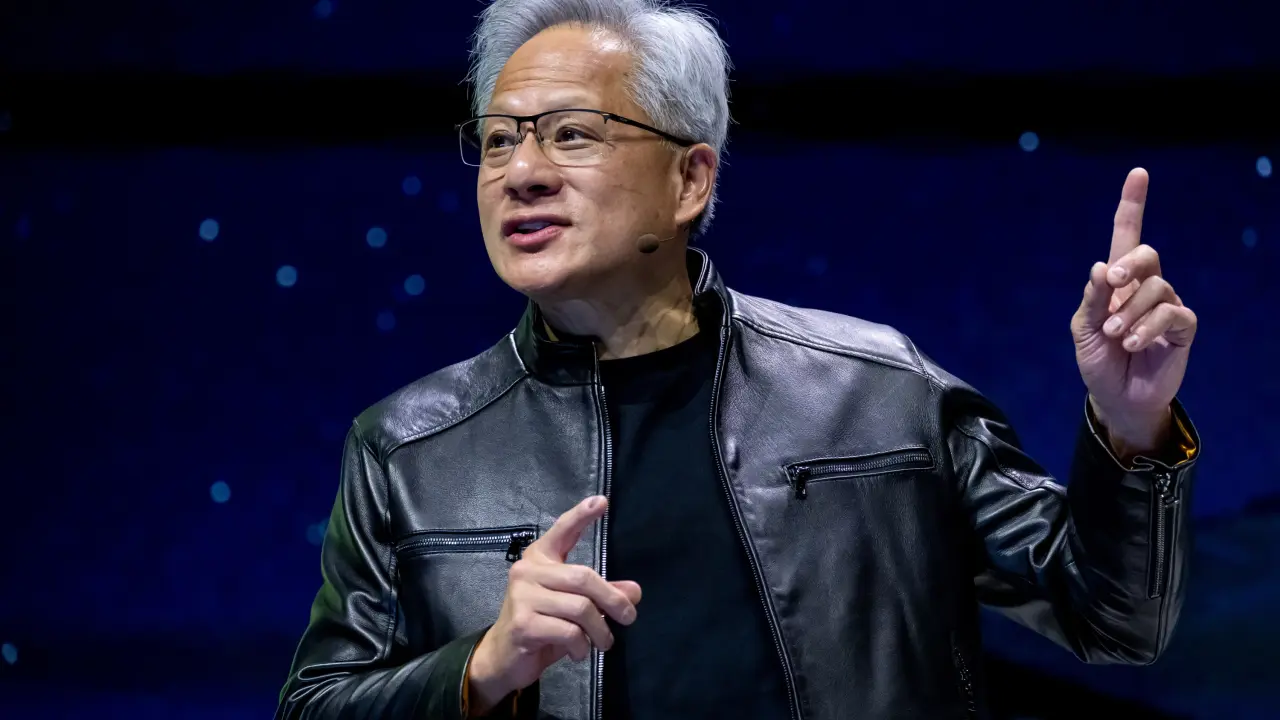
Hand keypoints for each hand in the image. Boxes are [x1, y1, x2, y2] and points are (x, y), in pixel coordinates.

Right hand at [467, 496, 640, 714]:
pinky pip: (569, 632)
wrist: (502, 657)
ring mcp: (522, 597)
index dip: (581, 516)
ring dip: (599, 630)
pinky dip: (581, 646)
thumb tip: (634, 592)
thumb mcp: (573, 608)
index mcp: (539, 559)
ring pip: (580, 608)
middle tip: (629, 618)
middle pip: (583, 577)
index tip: (601, 501)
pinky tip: (578, 652)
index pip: (561, 531)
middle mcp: (527, 571)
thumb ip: (602, 596)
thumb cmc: (541, 625)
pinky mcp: (523, 624)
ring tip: (603, 642)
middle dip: (612, 600)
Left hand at [1071, 168, 1197, 453]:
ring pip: (1157, 288)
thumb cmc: (1098, 360)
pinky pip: (1171, 315)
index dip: (1133, 204)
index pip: (1127, 235)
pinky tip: (1133, 342)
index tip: (1138, 174)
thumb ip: (1092, 299)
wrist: (1115, 398)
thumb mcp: (1083, 330)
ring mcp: (1165, 306)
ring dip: (1130, 312)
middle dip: (1129, 264)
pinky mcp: (1182, 328)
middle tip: (1110, 284)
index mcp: (1117, 281)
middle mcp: (1144, 287)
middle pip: (1146, 254)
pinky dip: (1148, 327)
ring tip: (1115, 335)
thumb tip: (1100, 267)